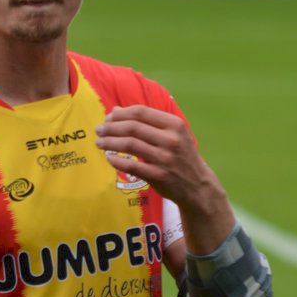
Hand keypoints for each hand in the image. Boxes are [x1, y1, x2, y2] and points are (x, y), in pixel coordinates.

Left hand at [94, 105, 234, 252]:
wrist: (198, 186)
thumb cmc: (180, 156)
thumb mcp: (172, 134)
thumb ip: (146, 121)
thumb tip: (114, 110)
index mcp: (174, 124)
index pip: (141, 112)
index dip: (120, 114)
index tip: (108, 118)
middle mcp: (171, 140)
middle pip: (132, 127)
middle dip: (111, 127)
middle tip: (99, 130)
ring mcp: (165, 158)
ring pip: (129, 144)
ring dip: (110, 142)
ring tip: (99, 143)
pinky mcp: (158, 176)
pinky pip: (131, 166)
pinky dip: (116, 160)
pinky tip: (109, 158)